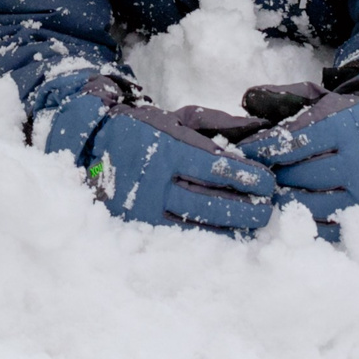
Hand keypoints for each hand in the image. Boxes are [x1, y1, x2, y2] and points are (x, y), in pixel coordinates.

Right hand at [42, 77, 275, 233]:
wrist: (90, 147)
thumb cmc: (143, 129)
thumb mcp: (178, 117)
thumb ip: (218, 125)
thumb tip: (262, 131)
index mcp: (166, 150)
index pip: (218, 170)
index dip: (249, 178)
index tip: (268, 183)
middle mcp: (154, 184)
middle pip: (212, 204)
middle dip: (248, 210)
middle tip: (269, 209)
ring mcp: (144, 212)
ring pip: (198, 228)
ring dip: (232, 229)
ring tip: (254, 225)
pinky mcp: (138, 230)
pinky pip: (180, 241)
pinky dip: (208, 240)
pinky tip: (228, 237)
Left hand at [236, 70, 358, 238]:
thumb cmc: (344, 122)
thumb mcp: (321, 101)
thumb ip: (285, 98)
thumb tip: (249, 98)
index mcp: (348, 127)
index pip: (293, 142)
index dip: (262, 148)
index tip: (243, 152)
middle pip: (296, 176)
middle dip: (271, 174)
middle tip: (255, 173)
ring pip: (305, 204)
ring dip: (282, 198)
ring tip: (270, 190)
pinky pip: (320, 227)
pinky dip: (299, 220)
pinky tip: (288, 208)